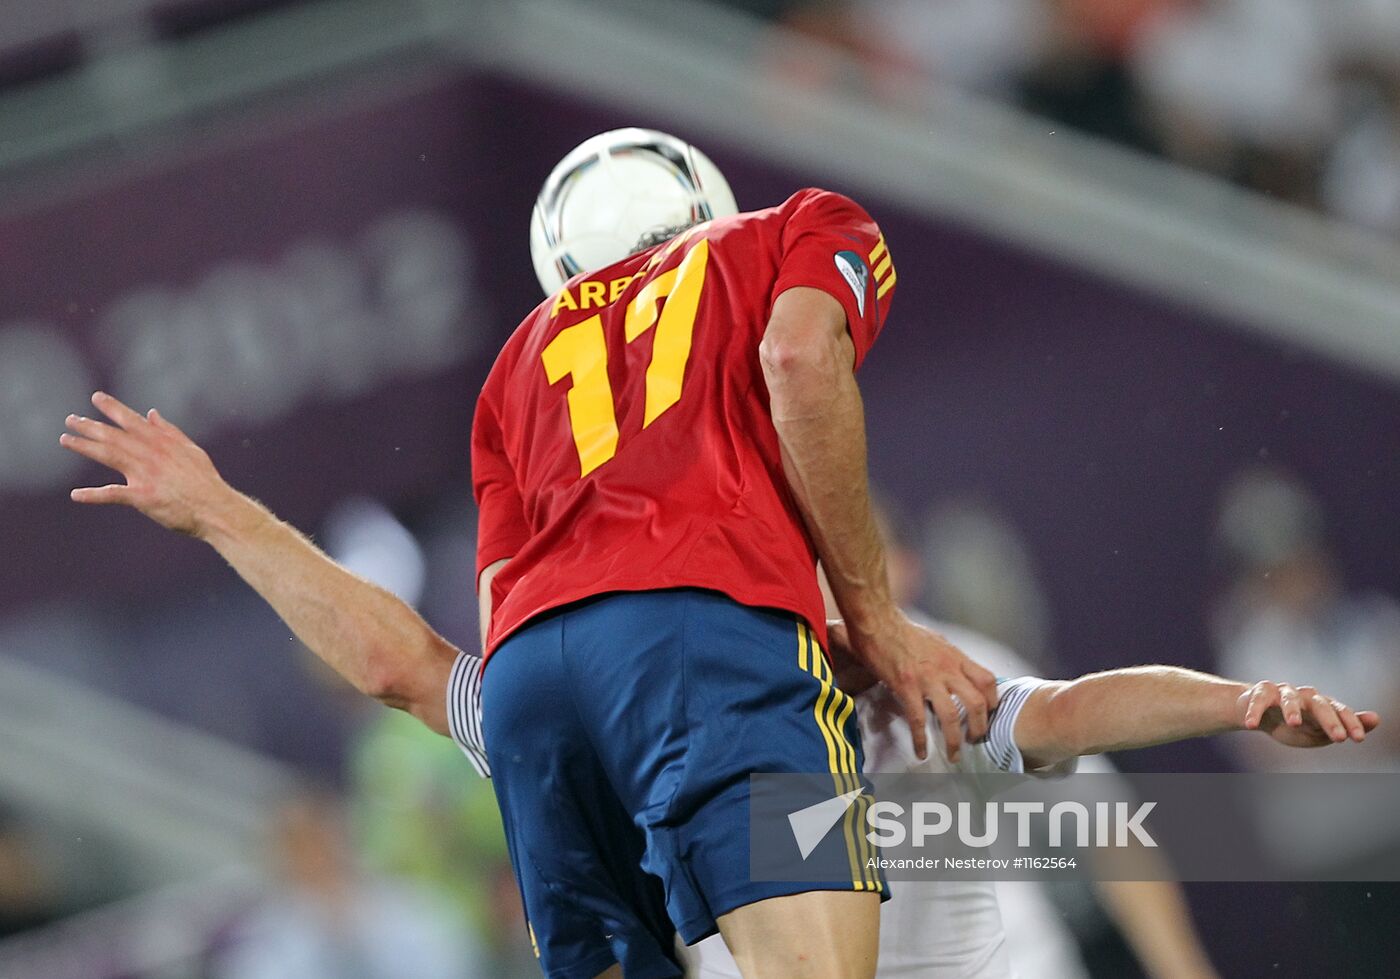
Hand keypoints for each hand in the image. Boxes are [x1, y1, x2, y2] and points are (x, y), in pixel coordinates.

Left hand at [61, 391, 238, 536]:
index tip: (96, 398)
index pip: (133, 421)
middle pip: (115, 436)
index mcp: (163, 443)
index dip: (113, 408)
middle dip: (90, 426)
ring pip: (109, 456)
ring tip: (66, 440)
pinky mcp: (143, 497)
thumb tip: (152, 414)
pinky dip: (93, 495)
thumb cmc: (205, 482)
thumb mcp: (191, 451)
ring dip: (85, 447)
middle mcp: (151, 455)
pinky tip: (76, 495)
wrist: (215, 509)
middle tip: (70, 419)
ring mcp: (145, 475)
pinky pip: (113, 494)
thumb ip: (170, 432)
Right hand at [835, 612, 997, 761]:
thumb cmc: (904, 630)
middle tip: (974, 740)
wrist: (878, 622)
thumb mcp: (937, 641)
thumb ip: (949, 659)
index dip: (993, 701)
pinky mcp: (907, 687)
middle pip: (977, 703)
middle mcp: (947, 668)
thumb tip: (956, 673)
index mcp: (955, 657)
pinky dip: (921, 739)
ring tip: (953, 755)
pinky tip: (921, 752)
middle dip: (979, 727)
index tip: (988, 715)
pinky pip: (918, 719)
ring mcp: (927, 679)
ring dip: (954, 740)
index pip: (987, 681)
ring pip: (951, 716)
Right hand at [1238, 681, 1380, 747]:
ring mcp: (1282, 692)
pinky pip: (1259, 700)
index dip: (1350, 723)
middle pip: (1319, 703)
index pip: (1340, 711)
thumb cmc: (1295, 723)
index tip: (1358, 739)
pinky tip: (1251, 725)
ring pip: (1289, 697)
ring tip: (1294, 724)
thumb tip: (1376, 719)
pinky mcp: (1260, 692)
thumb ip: (1345, 725)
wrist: (1258, 714)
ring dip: (1291, 710)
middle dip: (1329, 720)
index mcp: (1322, 705)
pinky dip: (1254, 711)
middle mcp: (1305, 695)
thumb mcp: (1320, 730)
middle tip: (1338, 738)